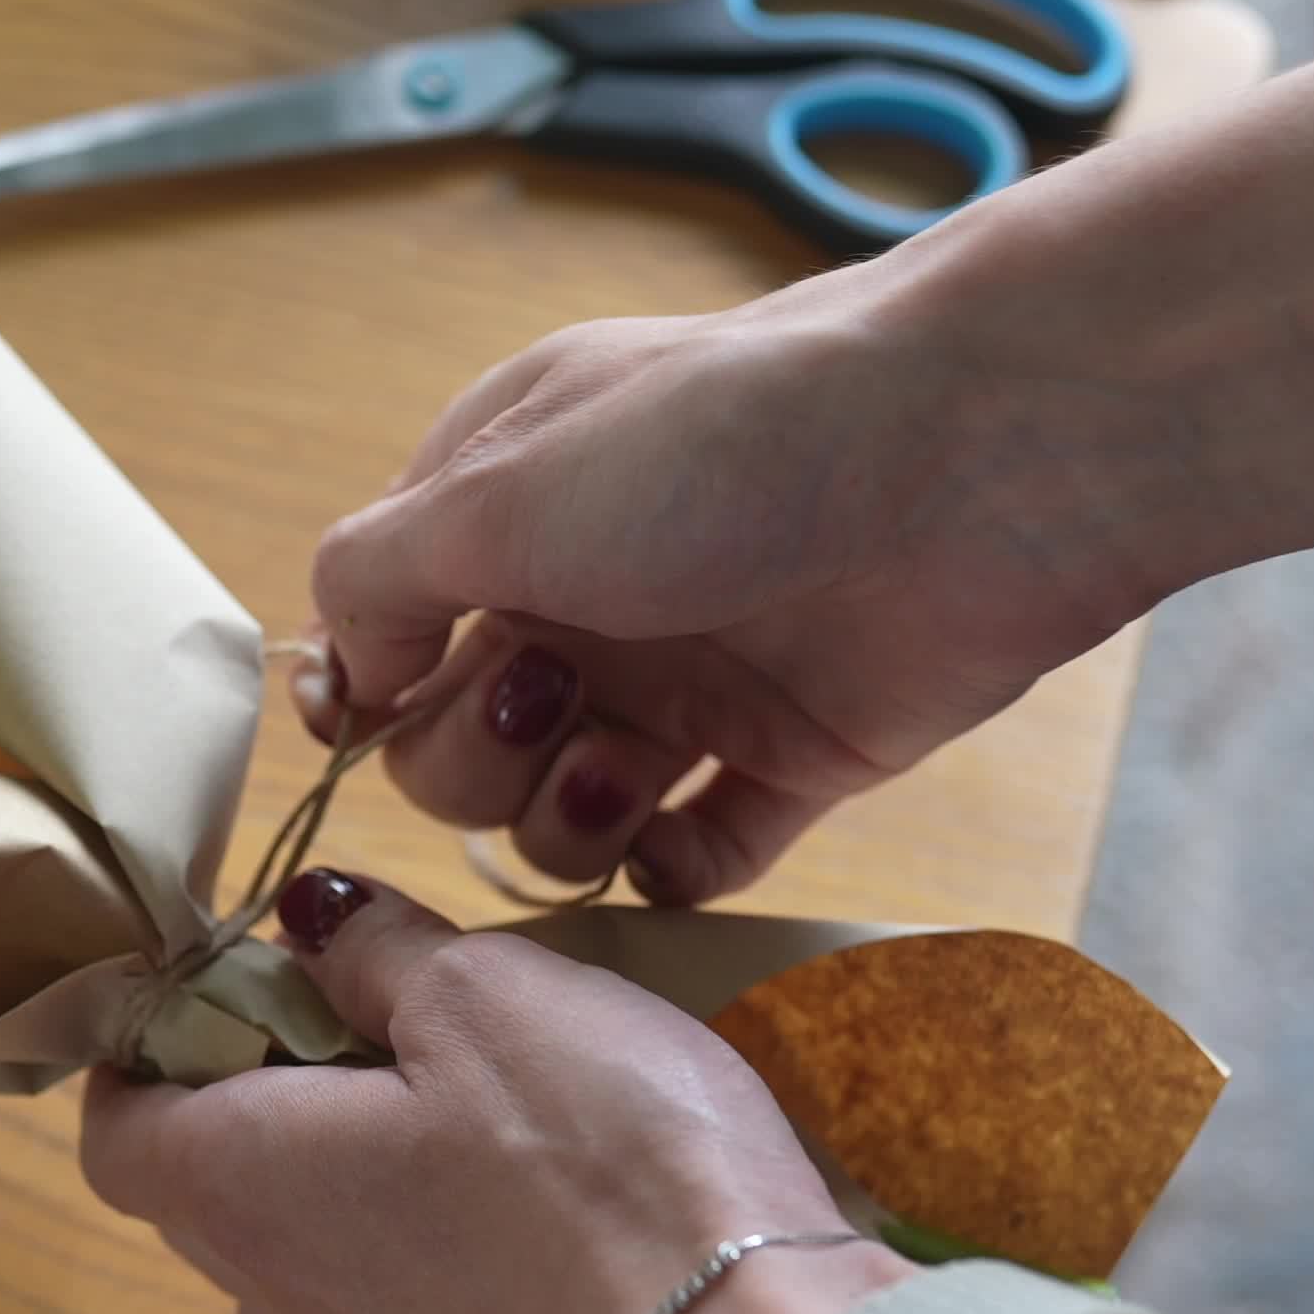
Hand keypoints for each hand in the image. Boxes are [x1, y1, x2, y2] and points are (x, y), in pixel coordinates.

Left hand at [79, 868, 910, 1313]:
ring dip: (340, 1148)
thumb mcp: (481, 994)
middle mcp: (274, 1287)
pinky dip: (414, 1210)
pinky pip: (390, 1279)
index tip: (226, 967)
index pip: (111, 1127)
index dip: (148, 1041)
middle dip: (252, 1079)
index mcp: (233, 1184)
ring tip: (447, 1065)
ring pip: (299, 1233)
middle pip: (201, 1179)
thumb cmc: (591, 1160)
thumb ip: (372, 951)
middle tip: (356, 989)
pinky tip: (517, 1153)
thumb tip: (307, 920)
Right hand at [305, 247, 1180, 903]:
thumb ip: (376, 578)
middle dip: (475, 756)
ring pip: (563, 818)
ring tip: (624, 771)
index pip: (379, 631)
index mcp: (507, 506)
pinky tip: (679, 842)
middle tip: (551, 699)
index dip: (366, 694)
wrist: (979, 456)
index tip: (375, 716)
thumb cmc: (725, 441)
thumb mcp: (501, 484)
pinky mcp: (793, 755)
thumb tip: (335, 679)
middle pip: (458, 747)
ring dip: (565, 824)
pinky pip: (696, 856)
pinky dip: (674, 871)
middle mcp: (587, 595)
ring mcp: (689, 680)